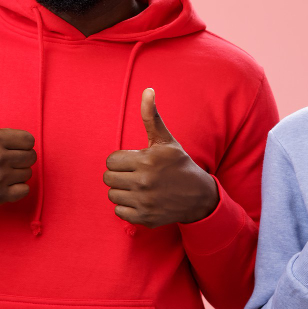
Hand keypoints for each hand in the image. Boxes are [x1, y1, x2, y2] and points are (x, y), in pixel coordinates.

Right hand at [0, 65, 35, 204]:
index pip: (29, 140)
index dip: (18, 142)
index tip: (4, 143)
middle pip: (31, 157)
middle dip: (19, 156)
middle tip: (2, 157)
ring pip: (28, 173)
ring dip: (17, 172)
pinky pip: (24, 191)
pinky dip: (16, 188)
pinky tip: (1, 182)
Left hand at [103, 88, 217, 227]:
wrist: (199, 196)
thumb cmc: (179, 164)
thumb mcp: (166, 140)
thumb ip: (152, 117)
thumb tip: (148, 90)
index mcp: (147, 160)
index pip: (111, 161)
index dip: (121, 160)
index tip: (135, 162)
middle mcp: (144, 182)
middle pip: (109, 178)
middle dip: (120, 175)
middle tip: (135, 174)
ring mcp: (144, 202)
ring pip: (112, 195)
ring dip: (122, 191)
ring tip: (138, 187)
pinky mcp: (144, 218)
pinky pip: (119, 212)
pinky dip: (127, 207)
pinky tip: (141, 200)